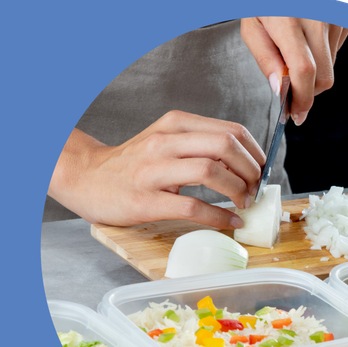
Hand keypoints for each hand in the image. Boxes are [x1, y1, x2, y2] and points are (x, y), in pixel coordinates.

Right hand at [48, 111, 265, 227]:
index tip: (262, 170)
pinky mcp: (146, 201)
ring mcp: (153, 172)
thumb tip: (243, 163)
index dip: (255, 152)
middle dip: (251, 170)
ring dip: (238, 190)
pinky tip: (229, 222)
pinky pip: (192, 207)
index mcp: (174, 124)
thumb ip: (197, 145)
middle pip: (225, 146)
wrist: (85, 178)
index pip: (230, 130)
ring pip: (211, 171)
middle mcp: (164, 142)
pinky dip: (218, 217)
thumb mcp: (163, 141)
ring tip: (243, 203)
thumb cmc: (129, 165)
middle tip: (256, 188)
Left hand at [240, 17, 347, 124]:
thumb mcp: (252, 28)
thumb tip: (280, 91)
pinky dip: (323, 53)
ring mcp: (336, 17)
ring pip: (332, 65)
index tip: (296, 114)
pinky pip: (337, 49)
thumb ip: (265, 60)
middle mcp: (318, 18)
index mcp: (289, 22)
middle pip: (324, 76)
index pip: (304, 71)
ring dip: (315, 70)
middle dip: (309, 92)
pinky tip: (308, 38)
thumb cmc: (265, 1)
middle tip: (292, 93)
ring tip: (295, 51)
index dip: (302, 99)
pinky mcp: (347, 17)